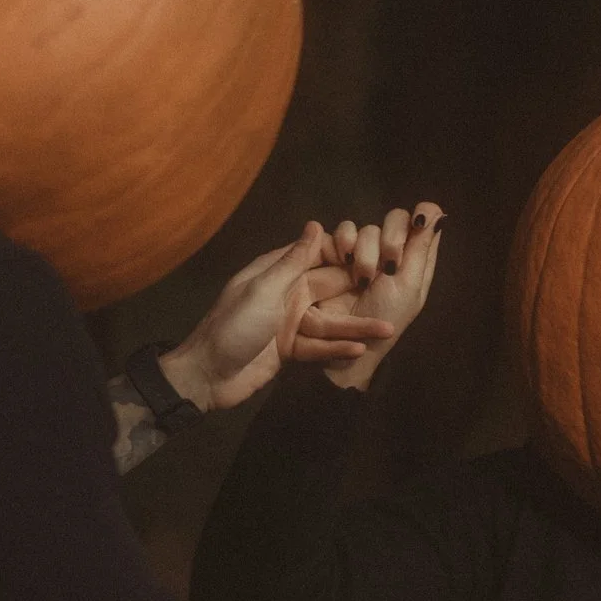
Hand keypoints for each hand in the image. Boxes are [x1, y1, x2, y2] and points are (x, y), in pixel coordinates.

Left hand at [158, 223, 394, 411]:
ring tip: (387, 329)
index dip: (347, 255)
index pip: (318, 255)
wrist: (206, 376)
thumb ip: (293, 260)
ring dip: (356, 326)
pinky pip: (320, 346)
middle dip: (359, 293)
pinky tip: (361, 349)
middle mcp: (286, 294)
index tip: (377, 255)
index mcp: (277, 273)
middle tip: (394, 292)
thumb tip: (316, 224)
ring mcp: (289, 323)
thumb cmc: (232, 327)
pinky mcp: (290, 351)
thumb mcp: (264, 290)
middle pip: (331, 290)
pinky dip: (338, 348)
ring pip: (330, 321)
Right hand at [312, 203, 443, 391]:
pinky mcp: (340, 252)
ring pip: (368, 227)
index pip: (425, 219)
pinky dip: (343, 242)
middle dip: (391, 239)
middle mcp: (393, 250)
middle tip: (388, 266)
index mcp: (416, 258)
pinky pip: (343, 231)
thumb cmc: (385, 318)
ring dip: (365, 252)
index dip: (422, 216)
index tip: (417, 224)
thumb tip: (438, 214)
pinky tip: (343, 262)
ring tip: (361, 279)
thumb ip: (421, 248)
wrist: (345, 338)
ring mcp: (366, 250)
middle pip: (396, 218)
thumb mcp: (408, 285)